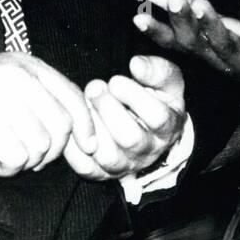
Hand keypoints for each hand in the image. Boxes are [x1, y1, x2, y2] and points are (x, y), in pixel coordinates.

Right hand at [0, 45, 97, 176]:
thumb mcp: (3, 74)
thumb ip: (36, 91)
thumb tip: (71, 125)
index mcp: (29, 66)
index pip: (74, 98)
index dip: (86, 126)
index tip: (86, 147)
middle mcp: (20, 79)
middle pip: (62, 127)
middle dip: (52, 152)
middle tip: (30, 158)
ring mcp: (2, 99)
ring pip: (41, 145)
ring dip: (27, 162)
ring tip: (7, 159)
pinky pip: (17, 156)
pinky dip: (9, 167)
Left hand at [67, 55, 187, 179]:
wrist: (146, 132)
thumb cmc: (156, 100)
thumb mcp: (166, 83)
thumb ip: (158, 70)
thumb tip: (136, 64)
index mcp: (168, 128)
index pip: (158, 117)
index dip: (135, 97)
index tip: (115, 80)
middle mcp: (149, 151)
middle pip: (130, 138)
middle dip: (108, 109)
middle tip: (94, 87)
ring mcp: (125, 165)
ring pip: (108, 156)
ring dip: (91, 127)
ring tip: (83, 104)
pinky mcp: (103, 174)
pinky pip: (85, 167)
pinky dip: (74, 147)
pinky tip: (71, 124)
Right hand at [135, 0, 239, 96]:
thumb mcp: (212, 29)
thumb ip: (183, 8)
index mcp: (202, 52)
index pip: (174, 42)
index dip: (156, 31)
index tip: (137, 18)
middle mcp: (217, 59)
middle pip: (195, 43)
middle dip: (183, 21)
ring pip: (222, 45)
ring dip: (211, 24)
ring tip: (201, 3)